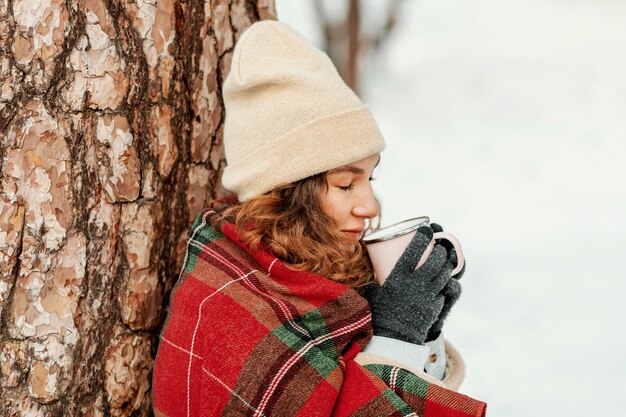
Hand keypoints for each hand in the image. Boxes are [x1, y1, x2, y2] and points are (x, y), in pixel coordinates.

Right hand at [364, 225, 452, 344]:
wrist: (392, 338)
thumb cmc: (379, 313)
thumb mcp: (374, 291)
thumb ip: (376, 277)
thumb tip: (371, 263)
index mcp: (399, 276)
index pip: (414, 249)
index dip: (422, 236)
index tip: (425, 228)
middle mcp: (416, 283)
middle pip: (435, 260)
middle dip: (440, 249)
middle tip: (439, 245)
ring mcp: (428, 295)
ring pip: (444, 273)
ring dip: (447, 263)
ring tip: (445, 258)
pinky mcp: (435, 306)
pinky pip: (444, 290)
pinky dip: (445, 283)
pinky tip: (444, 280)